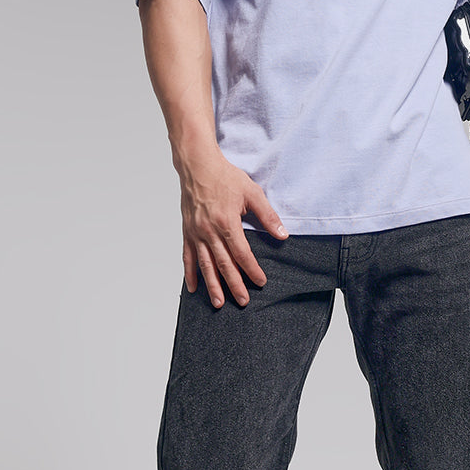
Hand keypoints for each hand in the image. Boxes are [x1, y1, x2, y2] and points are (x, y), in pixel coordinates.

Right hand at [178, 151, 287, 307]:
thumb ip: (268, 216)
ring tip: (219, 303)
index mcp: (227, 223)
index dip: (252, 270)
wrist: (198, 165)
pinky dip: (190, 273)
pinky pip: (188, 257)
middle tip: (243, 301)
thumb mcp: (252, 193)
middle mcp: (209, 231)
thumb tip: (283, 235)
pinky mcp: (187, 232)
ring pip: (205, 265)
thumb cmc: (224, 177)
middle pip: (223, 264)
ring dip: (212, 286)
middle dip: (234, 285)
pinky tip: (193, 288)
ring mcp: (196, 233)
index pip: (242, 254)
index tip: (261, 282)